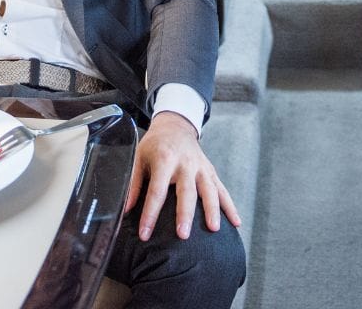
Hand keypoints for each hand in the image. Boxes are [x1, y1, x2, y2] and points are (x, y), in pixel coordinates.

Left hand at [122, 113, 240, 241]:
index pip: (157, 191)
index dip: (150, 214)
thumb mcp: (138, 158)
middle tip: (183, 235)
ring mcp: (201, 167)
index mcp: (165, 159)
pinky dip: (230, 206)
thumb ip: (133, 183)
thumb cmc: (154, 145)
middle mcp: (186, 163)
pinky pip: (222, 190)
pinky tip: (236, 223)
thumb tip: (125, 209)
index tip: (145, 234)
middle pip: (186, 191)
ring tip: (214, 229)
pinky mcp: (211, 171)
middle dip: (185, 214)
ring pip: (209, 190)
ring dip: (212, 210)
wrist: (175, 126)